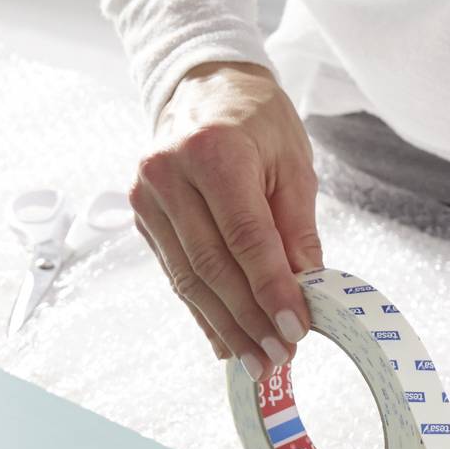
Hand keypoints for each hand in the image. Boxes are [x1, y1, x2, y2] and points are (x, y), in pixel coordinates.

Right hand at [129, 61, 322, 375]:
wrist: (205, 86)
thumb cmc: (256, 120)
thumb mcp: (293, 164)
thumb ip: (297, 229)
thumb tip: (306, 289)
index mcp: (213, 151)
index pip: (245, 237)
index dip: (271, 290)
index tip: (296, 329)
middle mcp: (170, 174)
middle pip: (212, 266)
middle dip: (249, 320)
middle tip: (280, 356)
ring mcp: (148, 197)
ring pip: (189, 280)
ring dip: (226, 328)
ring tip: (258, 362)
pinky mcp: (143, 218)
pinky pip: (176, 277)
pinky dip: (203, 314)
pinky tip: (227, 343)